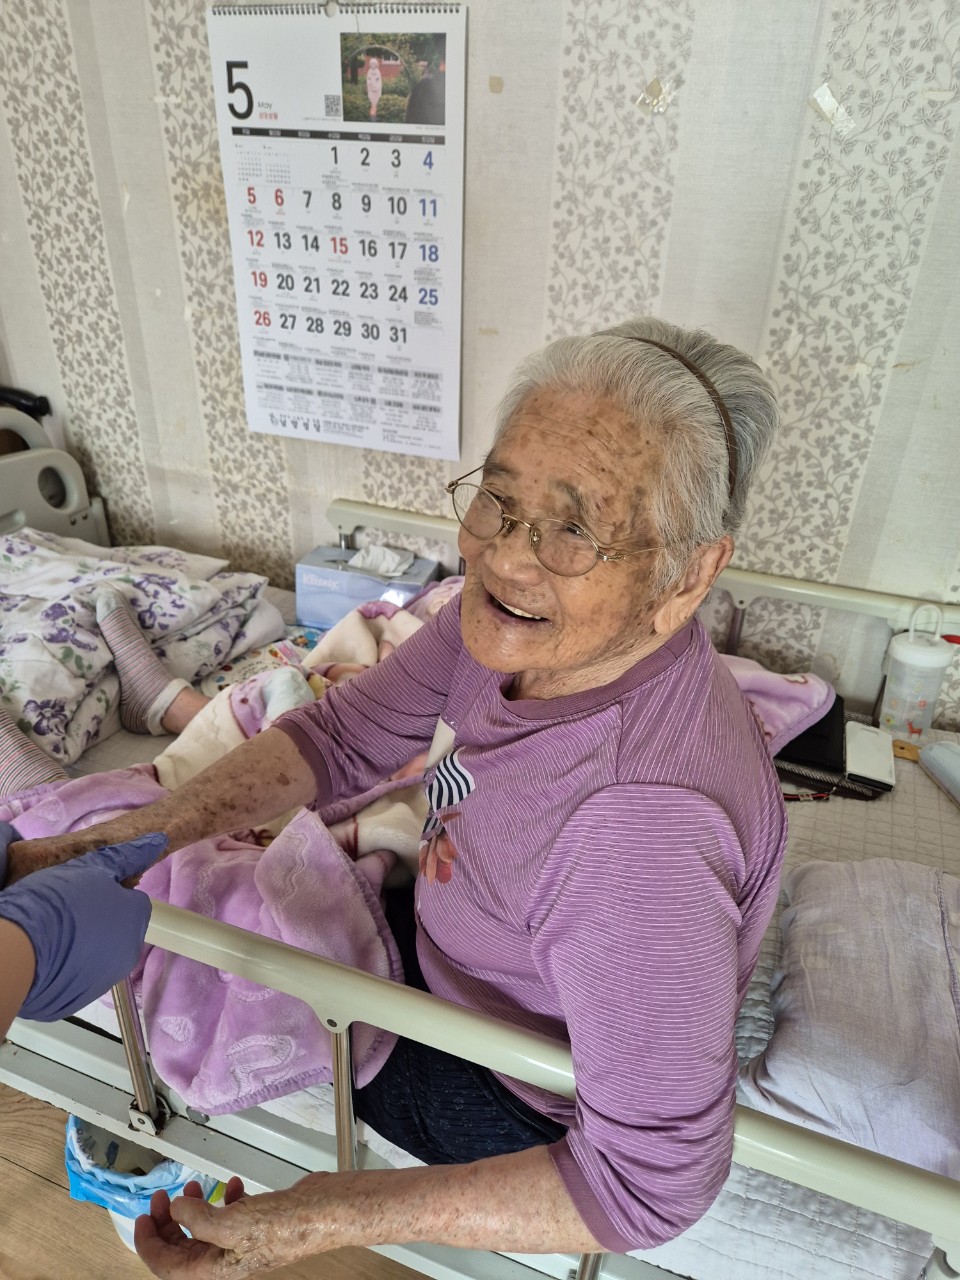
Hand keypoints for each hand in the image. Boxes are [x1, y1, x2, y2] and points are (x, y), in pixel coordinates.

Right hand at [0, 832, 166, 1020]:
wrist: (17, 953)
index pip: (133, 901)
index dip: (110, 892)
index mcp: (136, 920)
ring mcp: (102, 982)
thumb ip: (126, 857)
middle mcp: (127, 955)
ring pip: (97, 955)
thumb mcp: (90, 868)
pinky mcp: (75, 1001)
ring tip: (53, 932)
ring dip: (82, 945)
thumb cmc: (56, 904)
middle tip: (67, 909)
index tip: (86, 890)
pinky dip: (64, 968)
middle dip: (98, 920)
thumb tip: (156, 842)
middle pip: (118, 930)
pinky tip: (45, 956)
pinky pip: (74, 978)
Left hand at [135, 1176, 309, 1277]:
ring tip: (194, 1185)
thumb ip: (198, 1218)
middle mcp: (226, 1260)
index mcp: (215, 1270)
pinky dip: (224, 1199)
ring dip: (193, 1208)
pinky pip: (229, 1215)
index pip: (168, 1266)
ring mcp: (242, 1242)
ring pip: (204, 1230)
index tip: (141, 1216)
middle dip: (168, 1223)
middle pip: (182, 1248)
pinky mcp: (257, 1224)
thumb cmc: (285, 1224)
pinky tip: (230, 1186)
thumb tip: (176, 1209)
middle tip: (163, 1196)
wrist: (326, 1212)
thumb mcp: (233, 1223)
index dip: (149, 1243)